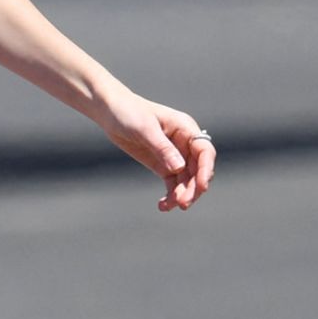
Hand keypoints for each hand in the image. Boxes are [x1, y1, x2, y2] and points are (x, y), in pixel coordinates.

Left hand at [98, 90, 216, 212]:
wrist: (110, 112)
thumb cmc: (129, 112)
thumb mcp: (145, 129)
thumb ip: (163, 148)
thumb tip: (180, 168)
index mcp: (186, 129)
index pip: (204, 152)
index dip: (206, 170)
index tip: (201, 187)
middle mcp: (184, 143)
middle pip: (198, 170)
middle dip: (193, 188)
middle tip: (183, 204)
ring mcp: (175, 156)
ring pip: (186, 180)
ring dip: (181, 195)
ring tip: (169, 206)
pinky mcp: (163, 165)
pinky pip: (172, 184)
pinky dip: (170, 196)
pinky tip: (163, 206)